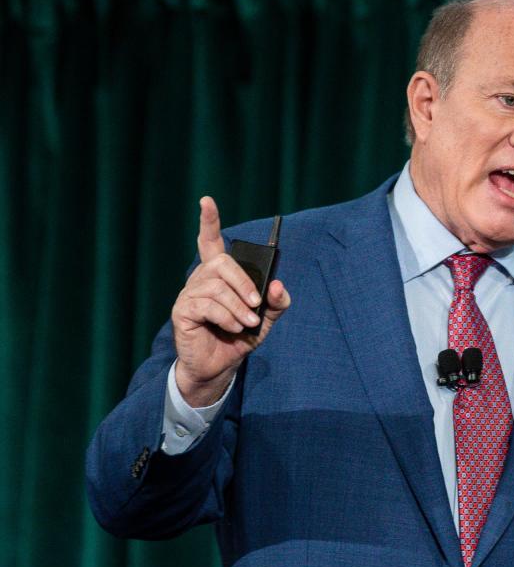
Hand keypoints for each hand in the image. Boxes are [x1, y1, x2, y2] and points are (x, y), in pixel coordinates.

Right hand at [171, 197, 290, 406]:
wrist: (221, 366)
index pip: (209, 241)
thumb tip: (276, 284)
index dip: (208, 220)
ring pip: (217, 287)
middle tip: (257, 303)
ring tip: (248, 323)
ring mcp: (189, 294)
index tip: (207, 200)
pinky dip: (227, 317)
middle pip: (222, 262)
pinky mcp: (183, 311)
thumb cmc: (240, 336)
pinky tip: (233, 328)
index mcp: (218, 275)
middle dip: (244, 282)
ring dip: (239, 306)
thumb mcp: (267, 318)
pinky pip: (208, 305)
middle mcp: (201, 279)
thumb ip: (277, 301)